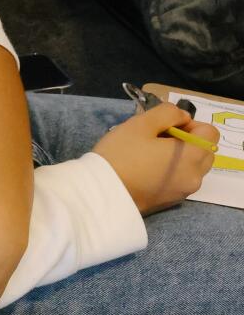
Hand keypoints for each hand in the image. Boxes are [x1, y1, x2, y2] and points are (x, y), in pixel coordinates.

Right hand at [93, 103, 218, 213]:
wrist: (103, 193)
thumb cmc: (121, 154)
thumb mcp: (140, 123)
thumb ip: (167, 113)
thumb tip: (182, 117)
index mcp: (192, 156)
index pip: (210, 132)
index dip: (189, 123)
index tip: (165, 126)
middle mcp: (196, 176)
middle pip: (204, 150)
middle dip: (187, 140)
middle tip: (157, 139)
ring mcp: (185, 191)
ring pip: (193, 166)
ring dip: (180, 156)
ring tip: (150, 155)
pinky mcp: (173, 200)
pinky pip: (182, 179)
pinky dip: (172, 171)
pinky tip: (147, 170)